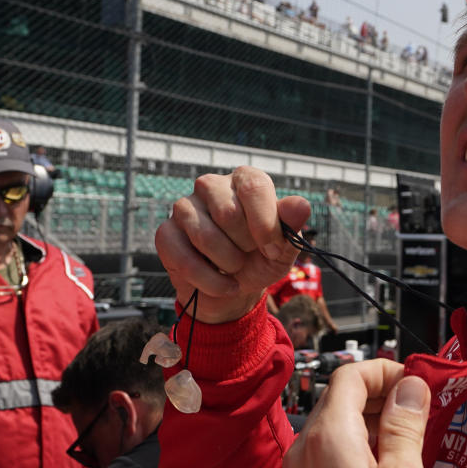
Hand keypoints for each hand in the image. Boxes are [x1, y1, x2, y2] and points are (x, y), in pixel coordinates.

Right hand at [155, 166, 311, 322]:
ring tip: (235, 268)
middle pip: (228, 213)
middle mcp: (212, 185)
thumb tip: (301, 205)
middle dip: (246, 246)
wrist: (233, 288)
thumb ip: (293, 226)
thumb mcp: (284, 247)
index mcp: (245, 179)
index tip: (273, 250)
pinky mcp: (165, 233)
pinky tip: (223, 284)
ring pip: (205, 236)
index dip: (265, 223)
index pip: (254, 186)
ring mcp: (185, 207)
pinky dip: (210, 281)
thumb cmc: (261, 258)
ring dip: (229, 264)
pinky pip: (184, 259)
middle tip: (250, 254)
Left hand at [284, 359, 429, 467]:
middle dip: (385, 394)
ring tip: (410, 436)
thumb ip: (405, 431)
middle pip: (343, 396)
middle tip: (421, 408)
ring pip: (337, 423)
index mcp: (328, 439)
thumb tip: (411, 389)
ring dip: (374, 419)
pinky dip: (360, 443)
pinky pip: (330, 450)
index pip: (351, 374)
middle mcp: (304, 450)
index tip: (418, 384)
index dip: (388, 371)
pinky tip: (387, 461)